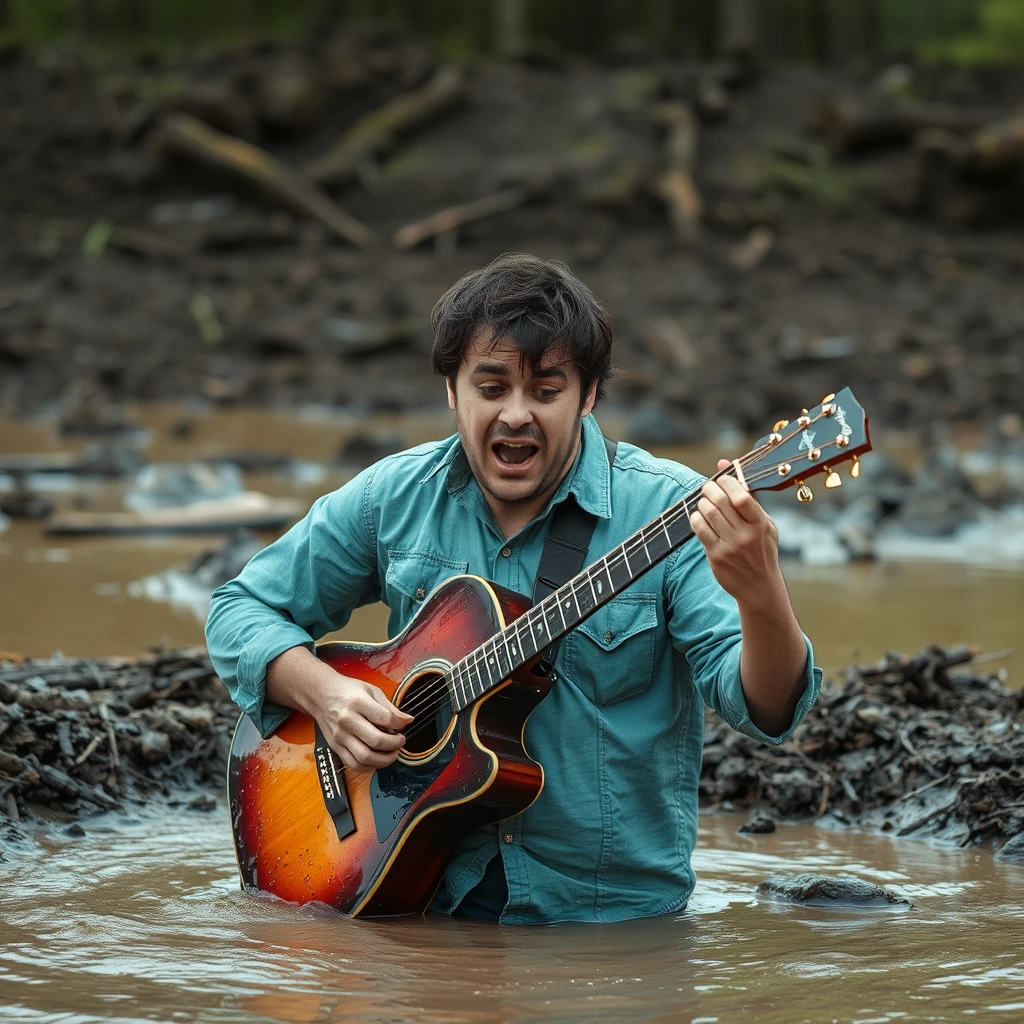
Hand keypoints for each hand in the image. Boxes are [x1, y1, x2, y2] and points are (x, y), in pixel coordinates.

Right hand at [309, 672, 413, 772]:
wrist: (320, 695)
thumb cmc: (347, 690)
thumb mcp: (371, 690)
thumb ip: (390, 707)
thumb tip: (408, 720)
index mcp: (358, 702)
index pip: (384, 718)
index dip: (398, 725)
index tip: (402, 725)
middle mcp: (347, 720)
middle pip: (376, 741)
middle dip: (395, 745)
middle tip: (400, 741)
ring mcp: (340, 736)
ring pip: (365, 757)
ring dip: (384, 760)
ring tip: (392, 754)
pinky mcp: (335, 746)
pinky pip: (353, 764)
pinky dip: (369, 767)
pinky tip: (377, 760)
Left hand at [689, 459, 783, 607]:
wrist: (759, 587)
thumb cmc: (762, 550)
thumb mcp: (764, 524)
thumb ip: (747, 495)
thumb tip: (724, 464)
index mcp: (761, 524)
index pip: (742, 496)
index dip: (727, 482)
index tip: (721, 478)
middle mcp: (746, 535)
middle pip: (720, 502)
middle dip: (709, 489)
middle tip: (708, 488)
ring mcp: (730, 547)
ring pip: (707, 514)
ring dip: (702, 503)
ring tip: (705, 503)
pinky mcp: (716, 556)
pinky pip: (699, 530)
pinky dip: (695, 518)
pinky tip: (699, 517)